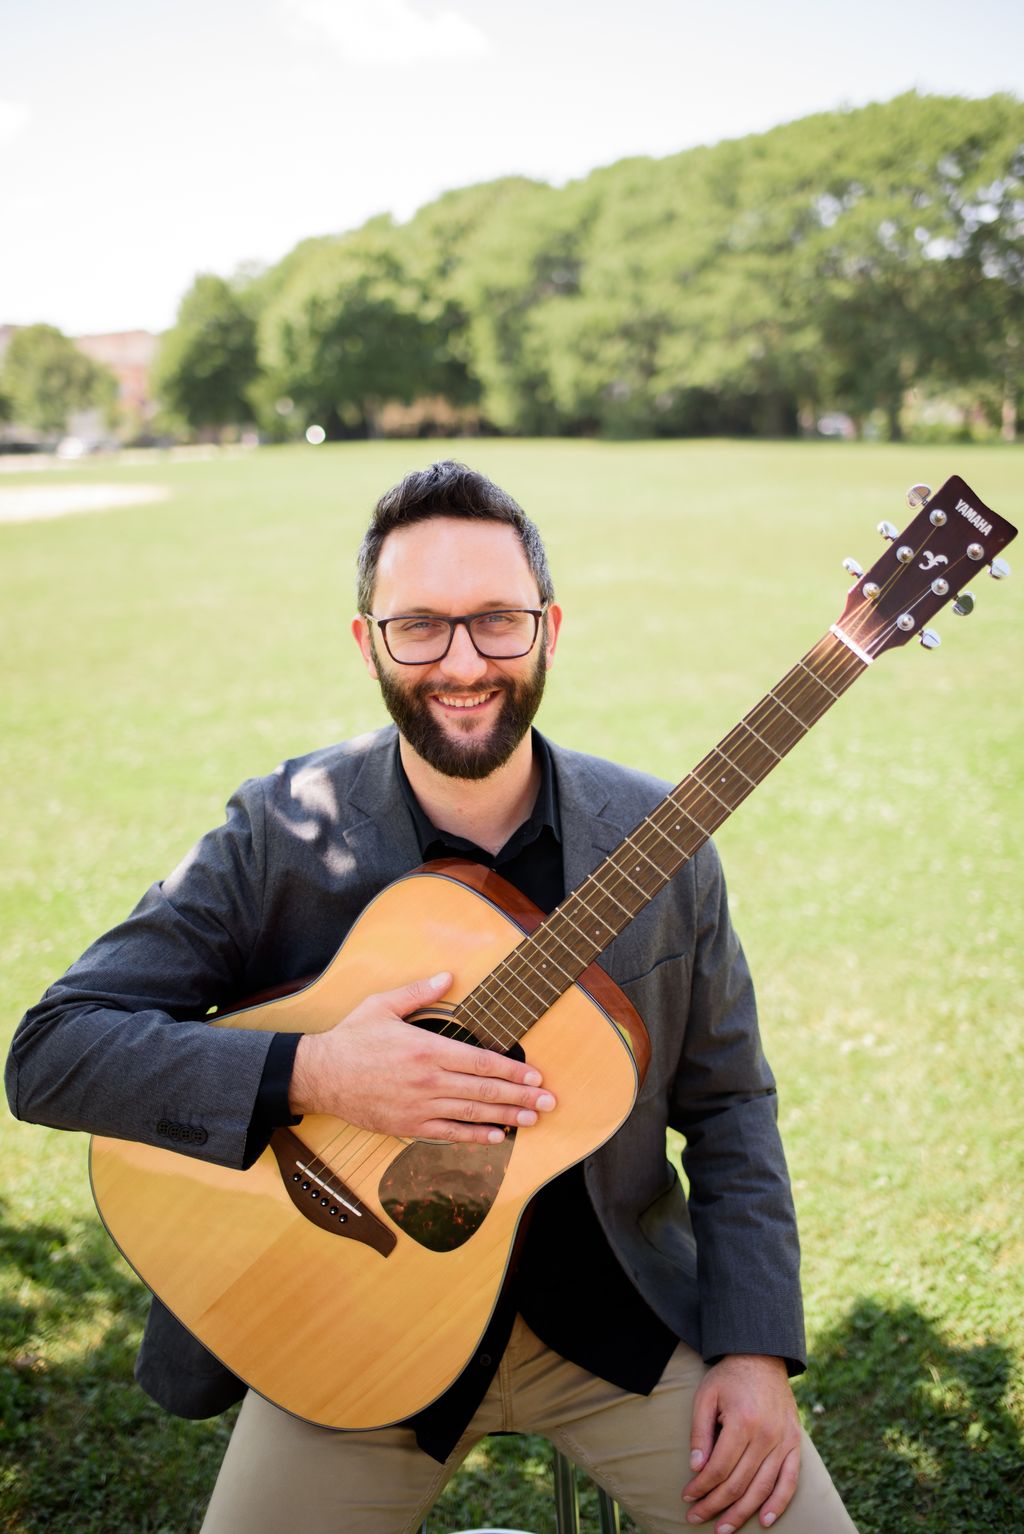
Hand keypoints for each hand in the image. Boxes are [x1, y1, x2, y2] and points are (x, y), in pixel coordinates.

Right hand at [288, 971, 556, 1143]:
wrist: (320, 1075)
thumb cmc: (352, 1038)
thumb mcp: (383, 1005)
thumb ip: (418, 991)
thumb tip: (448, 975)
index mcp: (426, 1048)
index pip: (480, 1061)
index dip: (512, 1070)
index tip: (535, 1075)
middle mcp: (428, 1079)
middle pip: (484, 1090)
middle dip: (520, 1096)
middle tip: (548, 1102)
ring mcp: (419, 1106)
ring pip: (471, 1114)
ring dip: (506, 1117)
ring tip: (531, 1120)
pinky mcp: (407, 1125)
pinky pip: (447, 1133)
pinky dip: (474, 1137)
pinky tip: (496, 1137)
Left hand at [682, 1355, 800, 1531]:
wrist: (762, 1356)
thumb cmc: (729, 1377)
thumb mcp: (706, 1396)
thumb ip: (700, 1432)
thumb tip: (696, 1468)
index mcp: (742, 1422)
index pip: (718, 1468)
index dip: (701, 1487)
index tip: (687, 1497)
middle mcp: (767, 1436)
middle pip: (738, 1483)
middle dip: (715, 1505)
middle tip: (696, 1518)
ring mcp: (784, 1441)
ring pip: (762, 1488)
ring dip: (741, 1513)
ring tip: (723, 1529)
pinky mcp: (795, 1444)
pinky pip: (790, 1481)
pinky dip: (778, 1503)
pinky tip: (763, 1520)